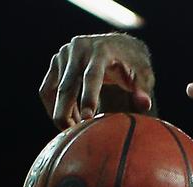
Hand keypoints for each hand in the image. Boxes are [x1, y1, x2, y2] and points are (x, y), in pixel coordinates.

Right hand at [40, 33, 154, 128]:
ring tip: (74, 130)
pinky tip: (70, 120)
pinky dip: (54, 107)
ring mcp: (64, 55)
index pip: (92, 76)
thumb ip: (143, 88)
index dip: (89, 98)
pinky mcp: (55, 62)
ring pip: (53, 90)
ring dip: (60, 113)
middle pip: (67, 85)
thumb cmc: (133, 65)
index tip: (87, 119)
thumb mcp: (143, 74)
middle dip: (66, 112)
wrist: (117, 45)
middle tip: (73, 134)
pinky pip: (47, 89)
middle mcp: (78, 49)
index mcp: (101, 50)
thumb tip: (144, 105)